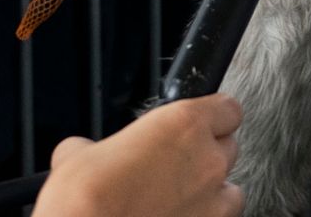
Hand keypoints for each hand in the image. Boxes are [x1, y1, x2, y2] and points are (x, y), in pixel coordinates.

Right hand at [35, 94, 243, 216]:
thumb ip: (101, 145)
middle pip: (228, 147)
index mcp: (184, 125)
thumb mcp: (80, 152)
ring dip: (211, 191)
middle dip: (206, 155)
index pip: (227, 109)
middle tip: (174, 166)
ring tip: (179, 199)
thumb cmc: (86, 197)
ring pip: (230, 189)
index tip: (200, 124)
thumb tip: (86, 151)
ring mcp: (213, 202)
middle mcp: (207, 160)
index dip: (213, 116)